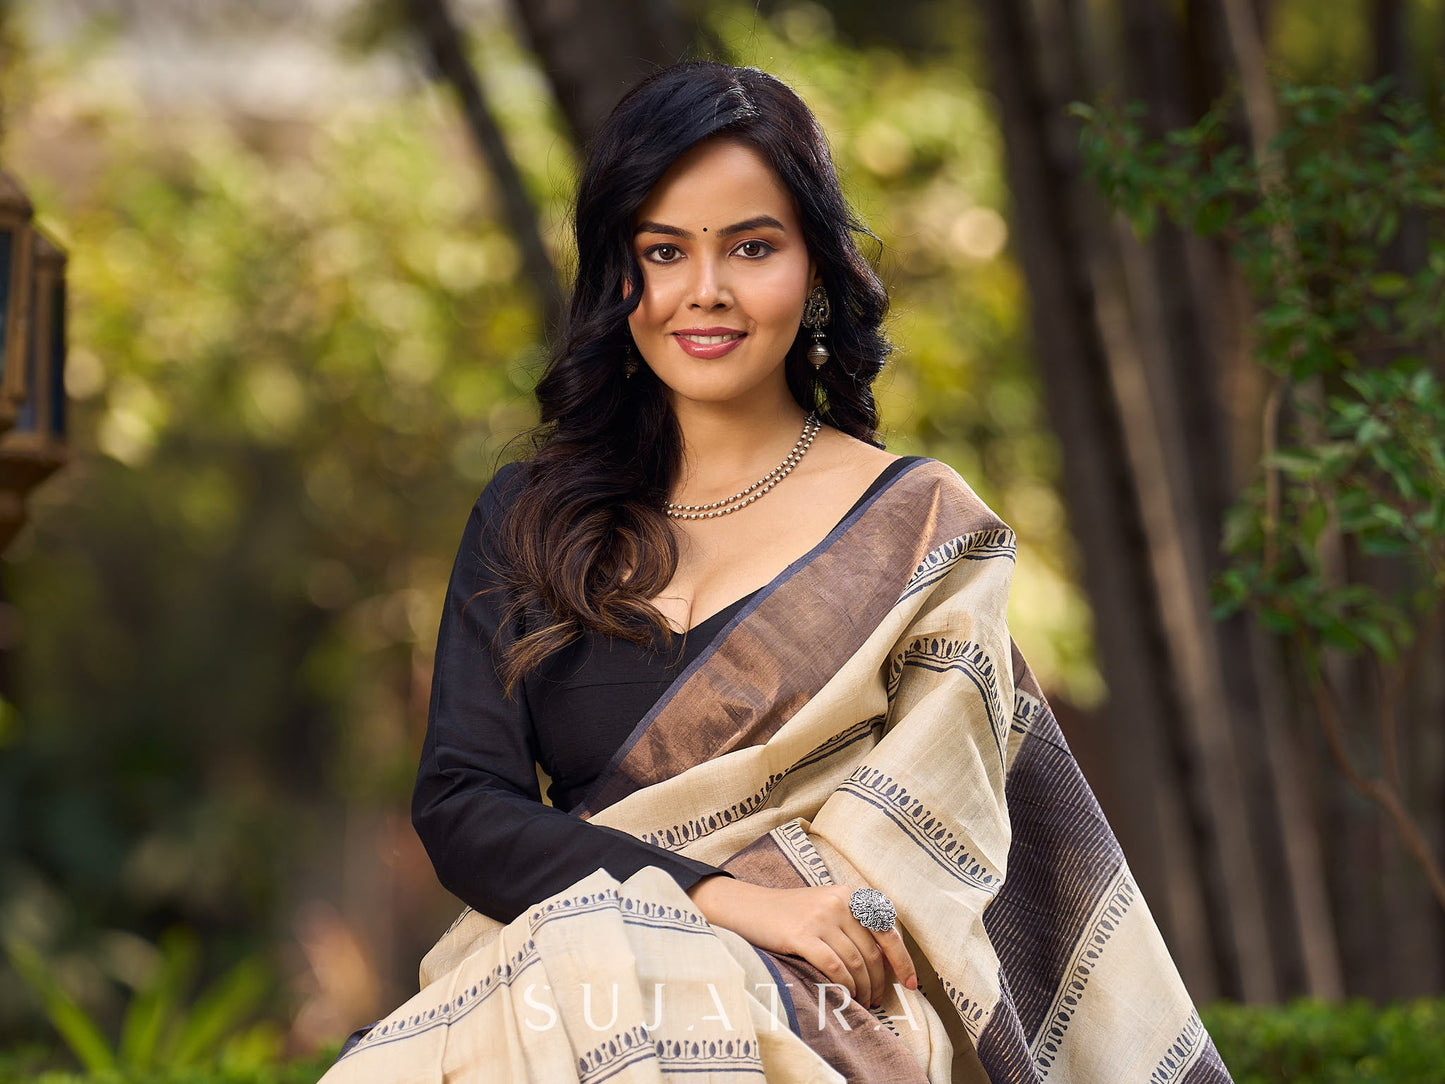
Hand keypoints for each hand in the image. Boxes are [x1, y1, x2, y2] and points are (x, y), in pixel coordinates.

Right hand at [687, 875, 917, 1008]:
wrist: (748, 908)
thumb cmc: (790, 914)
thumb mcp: (826, 907)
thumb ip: (854, 925)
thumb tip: (887, 961)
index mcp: (849, 895)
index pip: (887, 930)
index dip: (902, 960)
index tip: (911, 984)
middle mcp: (838, 902)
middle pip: (872, 951)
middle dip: (880, 981)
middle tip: (878, 999)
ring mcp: (820, 918)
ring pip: (855, 961)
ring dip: (863, 987)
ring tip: (862, 1001)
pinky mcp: (801, 935)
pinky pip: (834, 966)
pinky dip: (844, 985)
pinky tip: (845, 995)